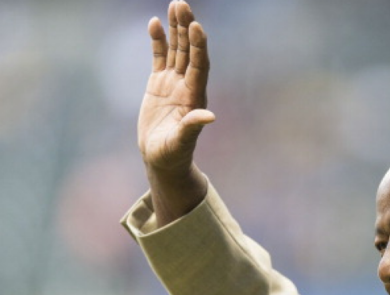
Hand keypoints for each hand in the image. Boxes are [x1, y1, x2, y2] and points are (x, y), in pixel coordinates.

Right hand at [138, 1, 212, 224]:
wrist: (161, 158)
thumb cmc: (173, 154)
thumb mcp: (181, 142)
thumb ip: (193, 127)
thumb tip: (209, 116)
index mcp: (194, 97)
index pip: (199, 66)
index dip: (199, 47)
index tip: (197, 27)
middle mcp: (187, 85)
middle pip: (189, 51)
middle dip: (187, 28)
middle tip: (183, 5)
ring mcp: (173, 82)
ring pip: (176, 50)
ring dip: (176, 28)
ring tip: (175, 5)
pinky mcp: (159, 83)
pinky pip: (159, 57)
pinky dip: (158, 41)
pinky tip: (155, 23)